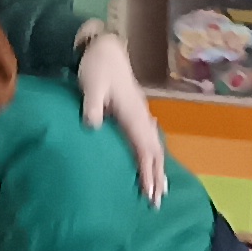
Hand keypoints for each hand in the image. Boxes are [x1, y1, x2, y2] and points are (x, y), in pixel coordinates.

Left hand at [71, 26, 169, 203]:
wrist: (104, 48)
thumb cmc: (96, 67)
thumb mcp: (90, 85)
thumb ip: (92, 106)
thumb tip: (92, 126)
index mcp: (132, 114)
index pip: (144, 149)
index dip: (148, 172)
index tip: (150, 193)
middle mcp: (141, 115)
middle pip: (154, 151)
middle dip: (157, 177)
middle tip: (157, 202)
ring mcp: (140, 113)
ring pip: (154, 145)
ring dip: (158, 168)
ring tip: (160, 190)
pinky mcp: (136, 111)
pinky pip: (149, 137)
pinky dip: (153, 154)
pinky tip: (153, 161)